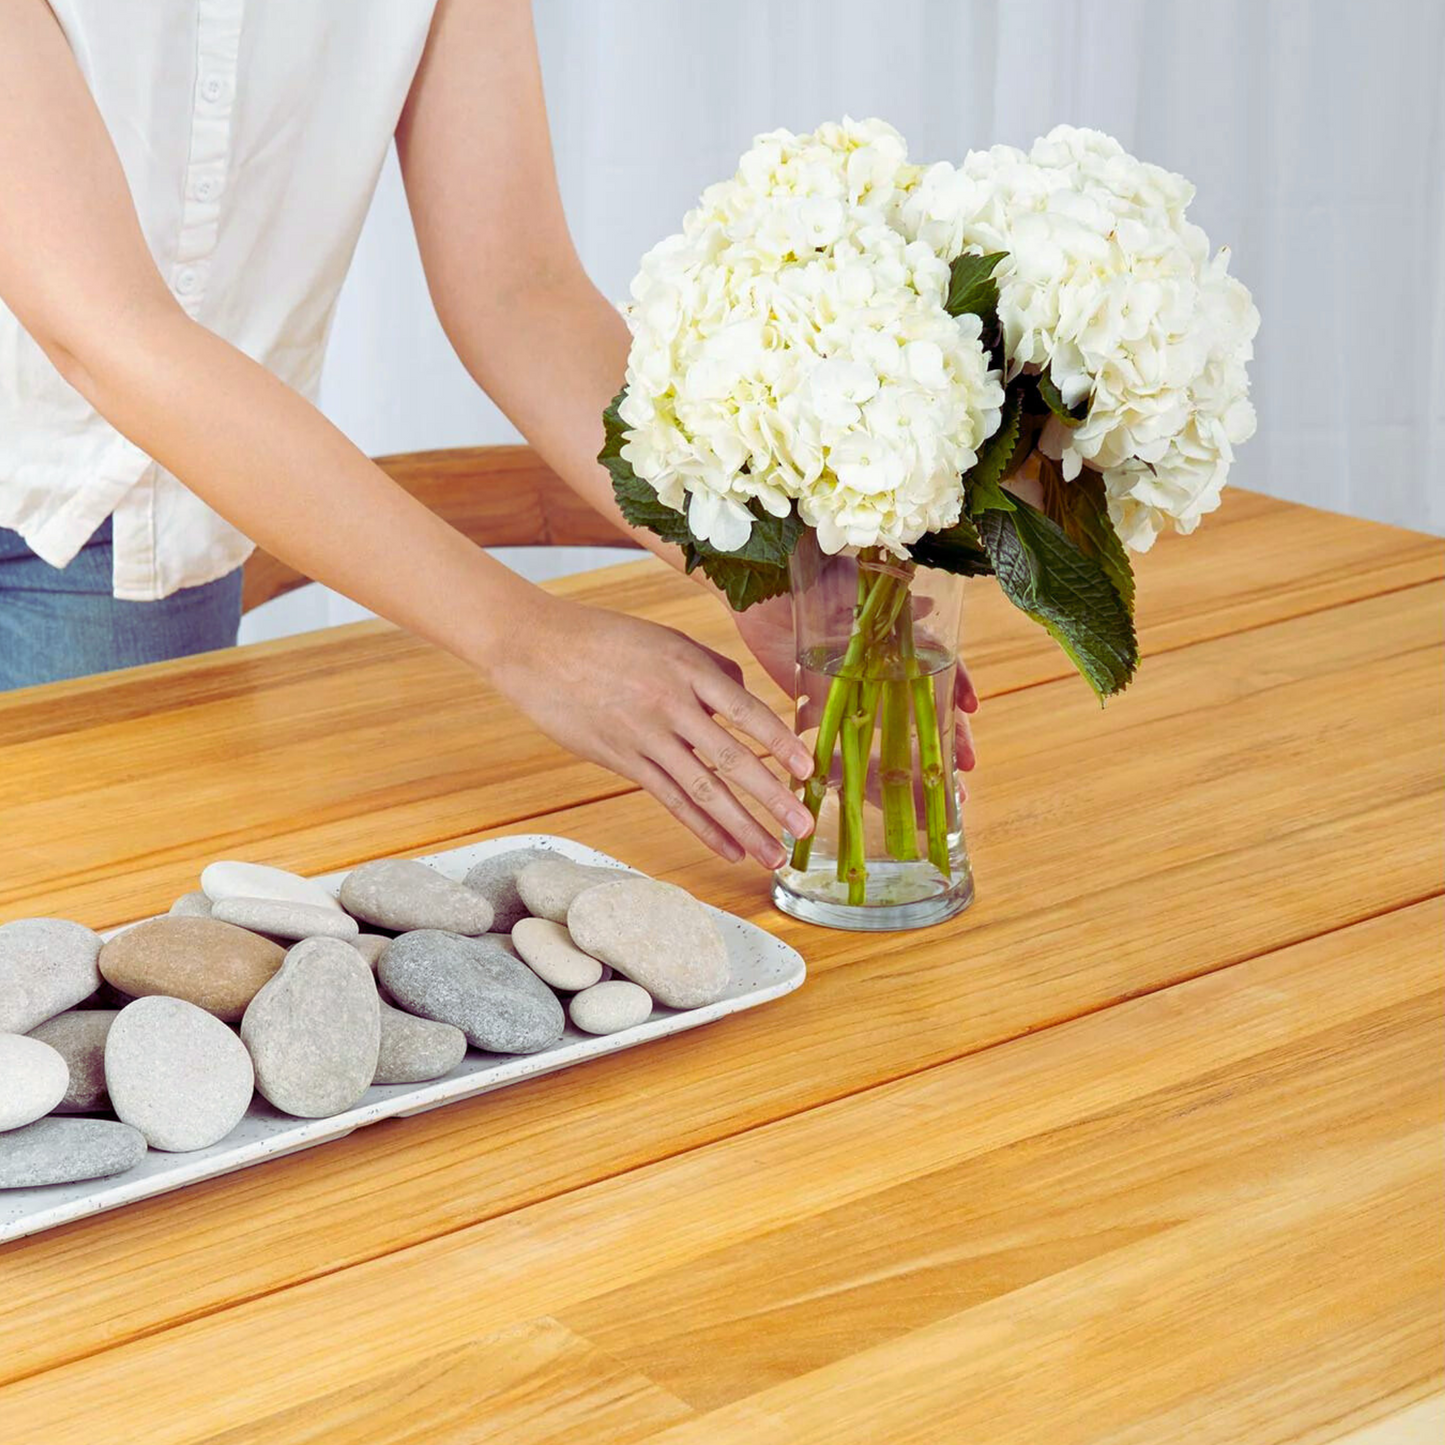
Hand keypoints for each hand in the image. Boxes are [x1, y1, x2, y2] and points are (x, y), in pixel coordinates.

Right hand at [488, 595, 815, 867]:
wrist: (536, 648)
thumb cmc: (604, 638)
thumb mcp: (665, 639)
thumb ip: (710, 667)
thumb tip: (746, 695)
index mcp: (688, 668)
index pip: (745, 711)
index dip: (779, 742)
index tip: (808, 769)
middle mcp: (671, 705)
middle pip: (731, 759)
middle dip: (773, 797)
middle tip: (805, 828)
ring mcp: (645, 737)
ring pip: (703, 789)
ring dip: (743, 826)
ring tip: (773, 854)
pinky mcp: (622, 760)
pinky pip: (670, 800)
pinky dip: (702, 827)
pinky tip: (728, 848)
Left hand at [732, 586, 979, 777]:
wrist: (767, 593)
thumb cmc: (819, 583)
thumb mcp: (862, 590)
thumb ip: (890, 604)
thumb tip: (928, 608)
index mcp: (899, 641)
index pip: (940, 669)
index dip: (957, 687)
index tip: (969, 710)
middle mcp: (883, 671)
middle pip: (924, 712)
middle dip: (946, 742)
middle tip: (963, 771)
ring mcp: (855, 692)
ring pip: (892, 734)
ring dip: (912, 765)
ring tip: (934, 796)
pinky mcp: (821, 707)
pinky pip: (846, 742)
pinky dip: (861, 768)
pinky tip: (876, 795)